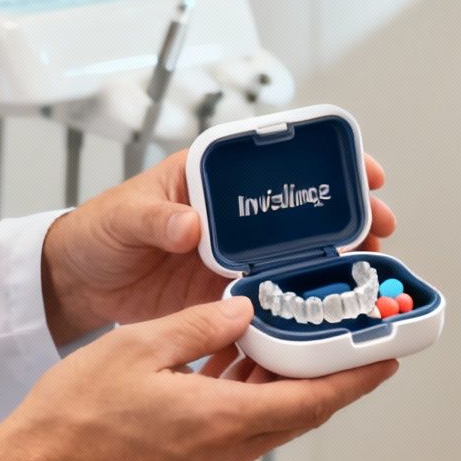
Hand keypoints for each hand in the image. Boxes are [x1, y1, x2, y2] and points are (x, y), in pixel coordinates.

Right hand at [0, 297, 396, 460]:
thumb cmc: (72, 417)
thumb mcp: (140, 347)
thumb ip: (201, 326)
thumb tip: (242, 310)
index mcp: (222, 422)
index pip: (313, 402)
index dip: (356, 378)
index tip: (387, 356)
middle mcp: (224, 455)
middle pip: (295, 411)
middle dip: (324, 373)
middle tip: (344, 335)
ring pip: (263, 419)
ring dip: (278, 380)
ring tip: (288, 335)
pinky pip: (233, 429)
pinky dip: (243, 394)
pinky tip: (231, 360)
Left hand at [39, 150, 397, 343]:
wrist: (80, 283)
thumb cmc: (99, 232)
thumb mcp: (123, 216)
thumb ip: (154, 218)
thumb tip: (189, 223)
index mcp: (211, 175)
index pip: (276, 155)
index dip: (323, 158)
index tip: (358, 167)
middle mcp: (233, 212)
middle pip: (303, 203)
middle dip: (348, 209)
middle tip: (379, 224)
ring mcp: (236, 252)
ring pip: (299, 248)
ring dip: (336, 254)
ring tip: (369, 265)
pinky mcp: (230, 290)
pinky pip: (275, 291)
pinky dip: (303, 297)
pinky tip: (327, 305)